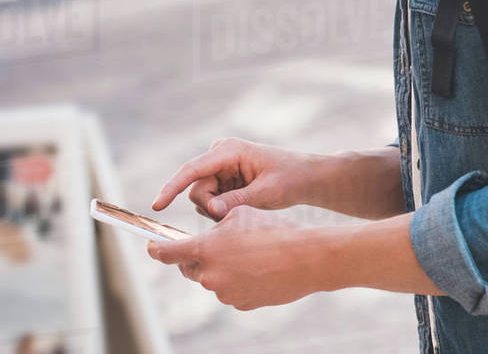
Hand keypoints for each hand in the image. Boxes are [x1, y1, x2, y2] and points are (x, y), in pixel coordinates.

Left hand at [147, 205, 316, 310]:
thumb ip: (217, 225)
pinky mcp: (241, 304)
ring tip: (252, 254)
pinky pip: (232, 291)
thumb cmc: (275, 230)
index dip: (155, 248)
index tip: (152, 246)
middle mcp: (210, 274)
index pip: (166, 253)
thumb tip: (209, 234)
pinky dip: (240, 280)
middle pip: (189, 268)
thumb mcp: (242, 213)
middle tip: (216, 246)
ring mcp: (225, 293)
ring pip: (214, 279)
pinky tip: (260, 268)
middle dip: (198, 257)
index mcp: (206, 248)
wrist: (306, 258)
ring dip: (224, 268)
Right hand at [153, 138, 311, 220]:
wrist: (305, 177)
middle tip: (237, 212)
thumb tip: (210, 208)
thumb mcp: (267, 192)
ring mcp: (219, 166)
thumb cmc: (290, 179)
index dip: (172, 188)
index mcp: (229, 150)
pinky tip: (243, 204)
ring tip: (248, 204)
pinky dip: (221, 209)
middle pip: (196, 189)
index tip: (157, 206)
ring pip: (202, 198)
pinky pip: (210, 200)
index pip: (192, 170)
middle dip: (211, 206)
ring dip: (218, 209)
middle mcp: (220, 154)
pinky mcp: (222, 178)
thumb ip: (237, 201)